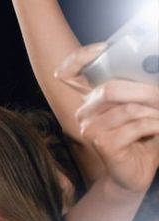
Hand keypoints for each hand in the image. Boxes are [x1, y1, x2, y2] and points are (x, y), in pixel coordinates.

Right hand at [56, 44, 158, 192]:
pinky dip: (154, 126)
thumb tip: (150, 65)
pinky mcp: (103, 145)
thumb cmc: (141, 136)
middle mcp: (85, 113)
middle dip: (145, 91)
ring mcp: (90, 130)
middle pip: (108, 89)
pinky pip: (135, 126)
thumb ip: (137, 86)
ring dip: (154, 112)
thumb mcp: (141, 105)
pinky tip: (157, 130)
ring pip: (127, 108)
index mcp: (91, 99)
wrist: (138, 171)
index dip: (80, 58)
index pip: (69, 73)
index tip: (104, 48)